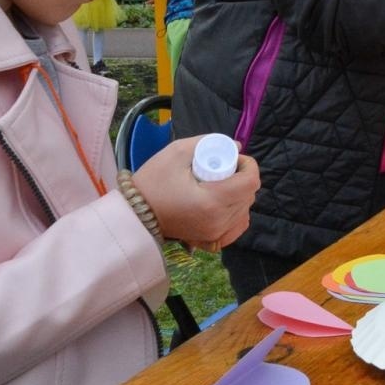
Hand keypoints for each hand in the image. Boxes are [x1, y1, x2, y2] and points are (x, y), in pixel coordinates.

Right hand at [132, 136, 259, 250]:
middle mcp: (218, 221)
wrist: (134, 214)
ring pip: (245, 210)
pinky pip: (237, 226)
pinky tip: (223, 204)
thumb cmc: (153, 182)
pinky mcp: (210, 241)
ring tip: (220, 185)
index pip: (250, 182)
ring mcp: (215, 234)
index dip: (248, 165)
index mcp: (212, 201)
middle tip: (224, 169)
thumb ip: (208, 143)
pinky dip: (236, 213)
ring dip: (239, 194)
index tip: (233, 158)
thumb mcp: (177, 152)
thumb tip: (237, 146)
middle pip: (249, 195)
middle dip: (242, 177)